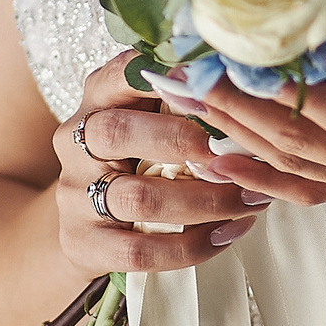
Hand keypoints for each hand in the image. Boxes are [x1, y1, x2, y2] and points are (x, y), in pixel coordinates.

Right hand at [50, 53, 325, 275]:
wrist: (83, 227)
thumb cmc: (134, 159)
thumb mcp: (146, 118)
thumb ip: (179, 98)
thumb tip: (245, 80)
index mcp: (96, 100)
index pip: (119, 73)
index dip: (164, 77)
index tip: (212, 87)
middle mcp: (76, 141)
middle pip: (118, 132)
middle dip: (183, 141)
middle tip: (236, 150)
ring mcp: (74, 196)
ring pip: (139, 198)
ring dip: (205, 201)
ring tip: (251, 200)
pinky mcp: (82, 243)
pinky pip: (139, 251)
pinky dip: (192, 245)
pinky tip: (228, 234)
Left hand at [187, 77, 325, 220]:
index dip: (293, 95)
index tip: (240, 62)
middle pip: (299, 141)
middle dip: (235, 107)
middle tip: (179, 71)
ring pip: (290, 160)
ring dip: (230, 130)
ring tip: (177, 96)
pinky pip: (301, 183)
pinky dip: (253, 171)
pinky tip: (210, 155)